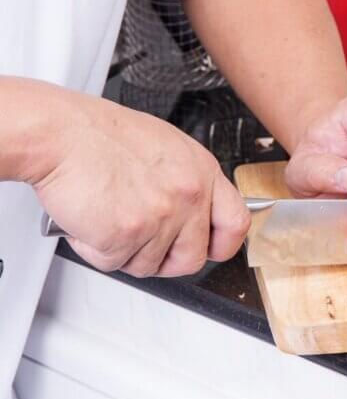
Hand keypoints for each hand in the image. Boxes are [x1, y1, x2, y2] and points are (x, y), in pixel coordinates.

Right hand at [33, 89, 249, 277]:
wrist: (59, 133)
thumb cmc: (98, 135)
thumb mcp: (163, 147)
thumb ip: (185, 182)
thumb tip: (193, 213)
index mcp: (200, 171)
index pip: (235, 223)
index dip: (221, 245)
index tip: (209, 248)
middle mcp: (187, 194)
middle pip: (192, 258)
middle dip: (164, 259)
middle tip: (141, 241)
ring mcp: (160, 217)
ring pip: (149, 265)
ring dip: (123, 251)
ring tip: (107, 216)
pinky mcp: (127, 235)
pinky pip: (113, 263)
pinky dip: (94, 249)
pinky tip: (90, 220)